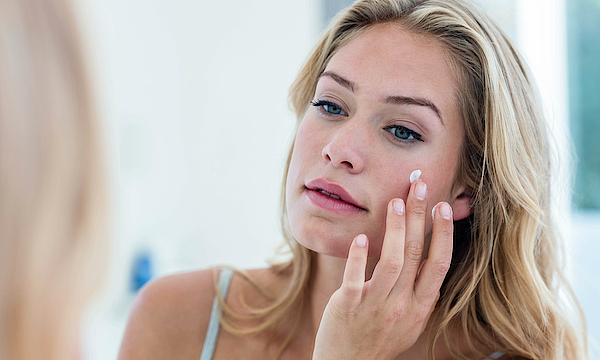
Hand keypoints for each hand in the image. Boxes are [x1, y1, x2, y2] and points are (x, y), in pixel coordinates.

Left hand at [312, 181, 453, 359]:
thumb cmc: (379, 339)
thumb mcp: (409, 320)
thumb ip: (419, 292)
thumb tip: (430, 261)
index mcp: (420, 306)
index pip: (438, 264)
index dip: (443, 234)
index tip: (443, 206)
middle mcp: (402, 304)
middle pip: (415, 253)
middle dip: (419, 216)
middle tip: (419, 185)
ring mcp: (375, 305)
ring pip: (391, 262)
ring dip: (394, 229)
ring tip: (395, 201)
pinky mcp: (348, 306)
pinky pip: (355, 278)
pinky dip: (359, 257)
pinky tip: (360, 237)